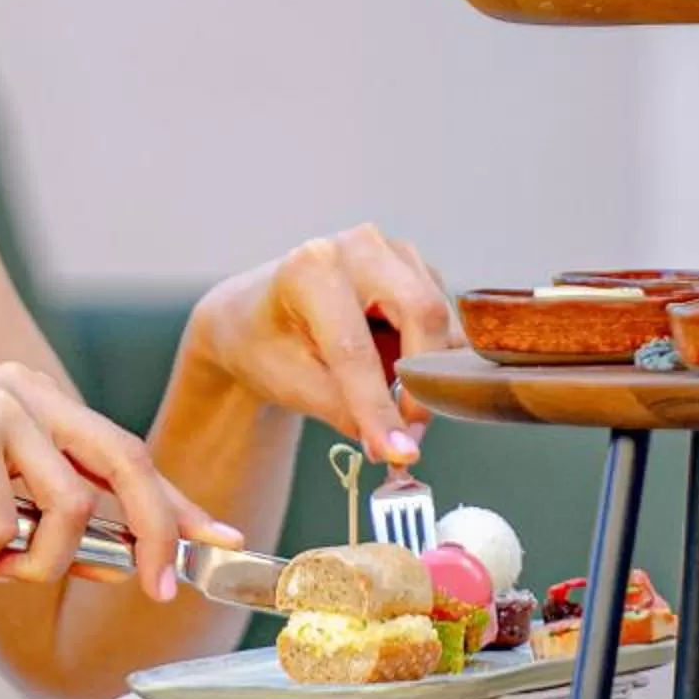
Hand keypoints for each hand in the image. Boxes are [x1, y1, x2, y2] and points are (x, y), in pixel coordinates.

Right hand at [0, 362, 238, 600]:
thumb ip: (49, 523)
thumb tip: (123, 561)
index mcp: (34, 396)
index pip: (128, 452)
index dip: (178, 503)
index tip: (220, 541)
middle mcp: (25, 387)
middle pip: (128, 465)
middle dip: (155, 536)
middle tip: (157, 590)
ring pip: (70, 510)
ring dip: (33, 564)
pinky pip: (6, 526)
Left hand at [180, 225, 457, 469]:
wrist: (254, 315)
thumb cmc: (263, 344)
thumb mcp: (288, 382)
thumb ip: (343, 411)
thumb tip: (398, 444)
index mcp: (311, 267)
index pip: (355, 345)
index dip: (378, 405)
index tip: (398, 452)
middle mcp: (359, 246)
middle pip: (422, 314)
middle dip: (422, 383)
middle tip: (408, 438)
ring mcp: (394, 252)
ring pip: (442, 323)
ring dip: (428, 377)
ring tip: (393, 414)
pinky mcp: (418, 270)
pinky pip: (445, 324)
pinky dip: (431, 362)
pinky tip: (398, 379)